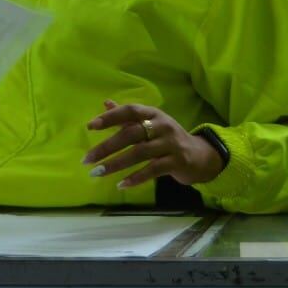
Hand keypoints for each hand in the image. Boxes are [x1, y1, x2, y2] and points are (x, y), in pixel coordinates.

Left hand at [84, 101, 225, 189]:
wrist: (201, 156)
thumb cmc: (167, 138)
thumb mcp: (150, 123)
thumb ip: (128, 116)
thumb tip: (105, 103)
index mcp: (153, 114)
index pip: (130, 111)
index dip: (110, 117)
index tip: (90, 126)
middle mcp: (162, 126)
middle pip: (131, 134)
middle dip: (107, 147)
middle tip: (87, 159)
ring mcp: (170, 144)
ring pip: (139, 153)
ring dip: (116, 164)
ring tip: (97, 173)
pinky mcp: (177, 162)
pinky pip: (153, 170)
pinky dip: (136, 178)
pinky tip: (121, 185)